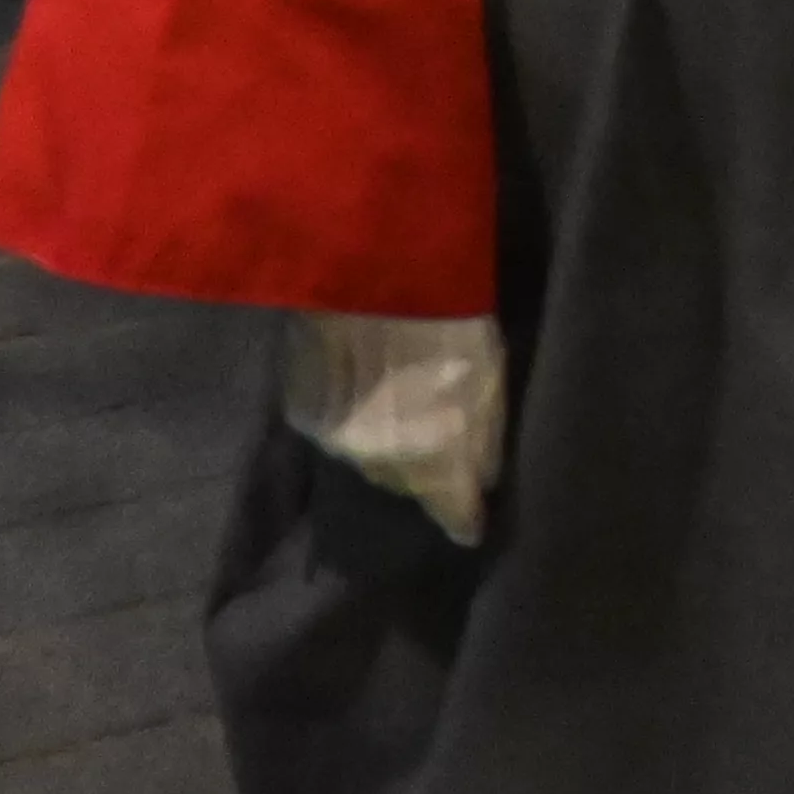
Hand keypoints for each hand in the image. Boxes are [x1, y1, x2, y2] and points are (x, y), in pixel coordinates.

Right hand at [281, 310, 505, 546]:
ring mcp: (337, 441)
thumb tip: (483, 482)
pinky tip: (360, 390)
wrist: (369, 266)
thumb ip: (487, 436)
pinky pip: (334, 432)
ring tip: (396, 412)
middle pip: (405, 482)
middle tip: (434, 440)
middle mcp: (382, 459)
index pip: (451, 510)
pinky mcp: (302, 415)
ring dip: (384, 443)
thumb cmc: (448, 311)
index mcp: (435, 452)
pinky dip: (349, 418)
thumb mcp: (490, 372)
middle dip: (422, 471)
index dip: (463, 519)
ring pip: (367, 459)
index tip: (470, 528)